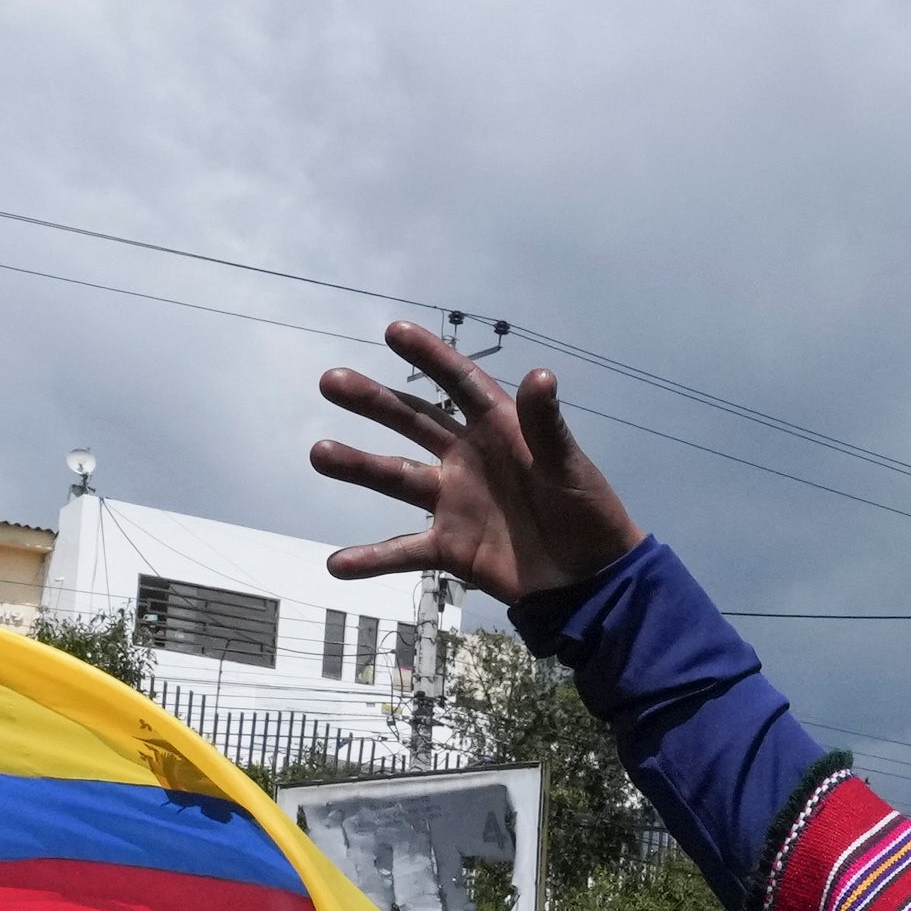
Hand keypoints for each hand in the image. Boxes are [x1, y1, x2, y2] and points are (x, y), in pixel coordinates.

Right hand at [310, 320, 648, 606]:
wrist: (591, 578)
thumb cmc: (589, 513)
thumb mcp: (570, 468)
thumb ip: (547, 428)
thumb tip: (541, 375)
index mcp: (500, 430)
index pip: (460, 385)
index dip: (430, 357)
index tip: (394, 331)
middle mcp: (467, 459)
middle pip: (413, 423)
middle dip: (374, 401)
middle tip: (332, 381)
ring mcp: (454, 502)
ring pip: (396, 478)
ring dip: (357, 466)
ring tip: (319, 454)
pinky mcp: (451, 547)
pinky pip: (404, 550)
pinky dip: (371, 559)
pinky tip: (337, 565)